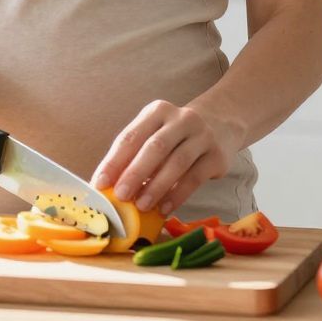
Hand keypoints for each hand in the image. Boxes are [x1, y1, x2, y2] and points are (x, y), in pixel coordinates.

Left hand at [91, 100, 240, 215]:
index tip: (100, 183)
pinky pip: (195, 178)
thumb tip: (107, 188)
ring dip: (156, 186)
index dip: (114, 161)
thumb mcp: (155, 134)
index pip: (131, 136)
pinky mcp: (216, 156)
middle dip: (135, 173)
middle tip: (121, 196)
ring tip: (141, 206)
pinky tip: (164, 208)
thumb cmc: (176, 136)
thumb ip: (134, 156)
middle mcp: (181, 119)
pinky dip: (177, 195)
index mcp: (157, 112)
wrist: (221, 124)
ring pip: (177, 162)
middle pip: (155, 147)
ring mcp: (202, 136)